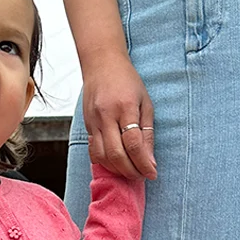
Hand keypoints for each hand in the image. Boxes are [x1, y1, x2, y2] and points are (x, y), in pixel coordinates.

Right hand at [82, 52, 156, 179]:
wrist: (101, 64)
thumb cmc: (127, 81)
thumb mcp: (145, 102)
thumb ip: (147, 132)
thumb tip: (150, 161)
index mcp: (125, 107)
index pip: (134, 144)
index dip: (143, 163)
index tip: (152, 173)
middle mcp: (106, 115)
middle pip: (116, 154)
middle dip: (130, 171)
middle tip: (141, 176)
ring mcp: (93, 121)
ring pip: (102, 157)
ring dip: (116, 170)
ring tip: (129, 172)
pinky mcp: (86, 126)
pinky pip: (93, 151)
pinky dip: (104, 163)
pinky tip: (115, 164)